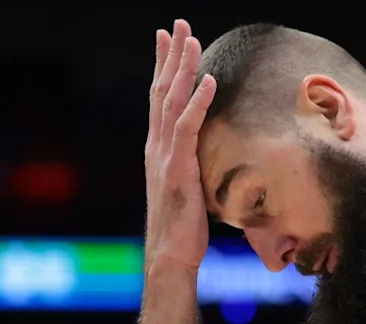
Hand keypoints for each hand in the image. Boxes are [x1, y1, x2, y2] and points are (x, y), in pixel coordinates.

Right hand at [143, 19, 216, 271]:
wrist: (170, 255)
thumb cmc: (182, 228)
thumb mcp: (187, 188)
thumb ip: (192, 166)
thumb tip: (208, 156)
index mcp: (158, 149)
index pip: (158, 100)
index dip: (162, 68)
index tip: (166, 39)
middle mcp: (157, 147)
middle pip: (161, 91)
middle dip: (169, 56)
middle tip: (176, 25)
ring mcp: (165, 157)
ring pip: (171, 102)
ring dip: (182, 69)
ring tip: (190, 39)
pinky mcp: (179, 170)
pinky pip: (188, 129)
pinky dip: (197, 103)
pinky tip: (208, 81)